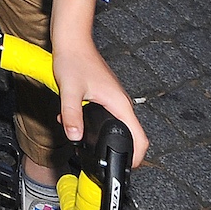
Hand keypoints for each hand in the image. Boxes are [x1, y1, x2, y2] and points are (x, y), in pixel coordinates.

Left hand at [50, 31, 148, 168]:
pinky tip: (75, 124)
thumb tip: (75, 136)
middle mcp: (120, 102)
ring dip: (104, 137)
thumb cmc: (74, 59)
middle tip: (105, 163)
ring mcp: (113, 99)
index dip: (137, 157)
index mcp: (119, 103)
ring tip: (90, 147)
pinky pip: (105, 116)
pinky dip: (93, 125)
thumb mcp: (70, 90)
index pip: (140, 137)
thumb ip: (72, 114)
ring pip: (116, 125)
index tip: (126, 168)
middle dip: (120, 151)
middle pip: (131, 134)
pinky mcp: (104, 96)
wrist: (72, 40)